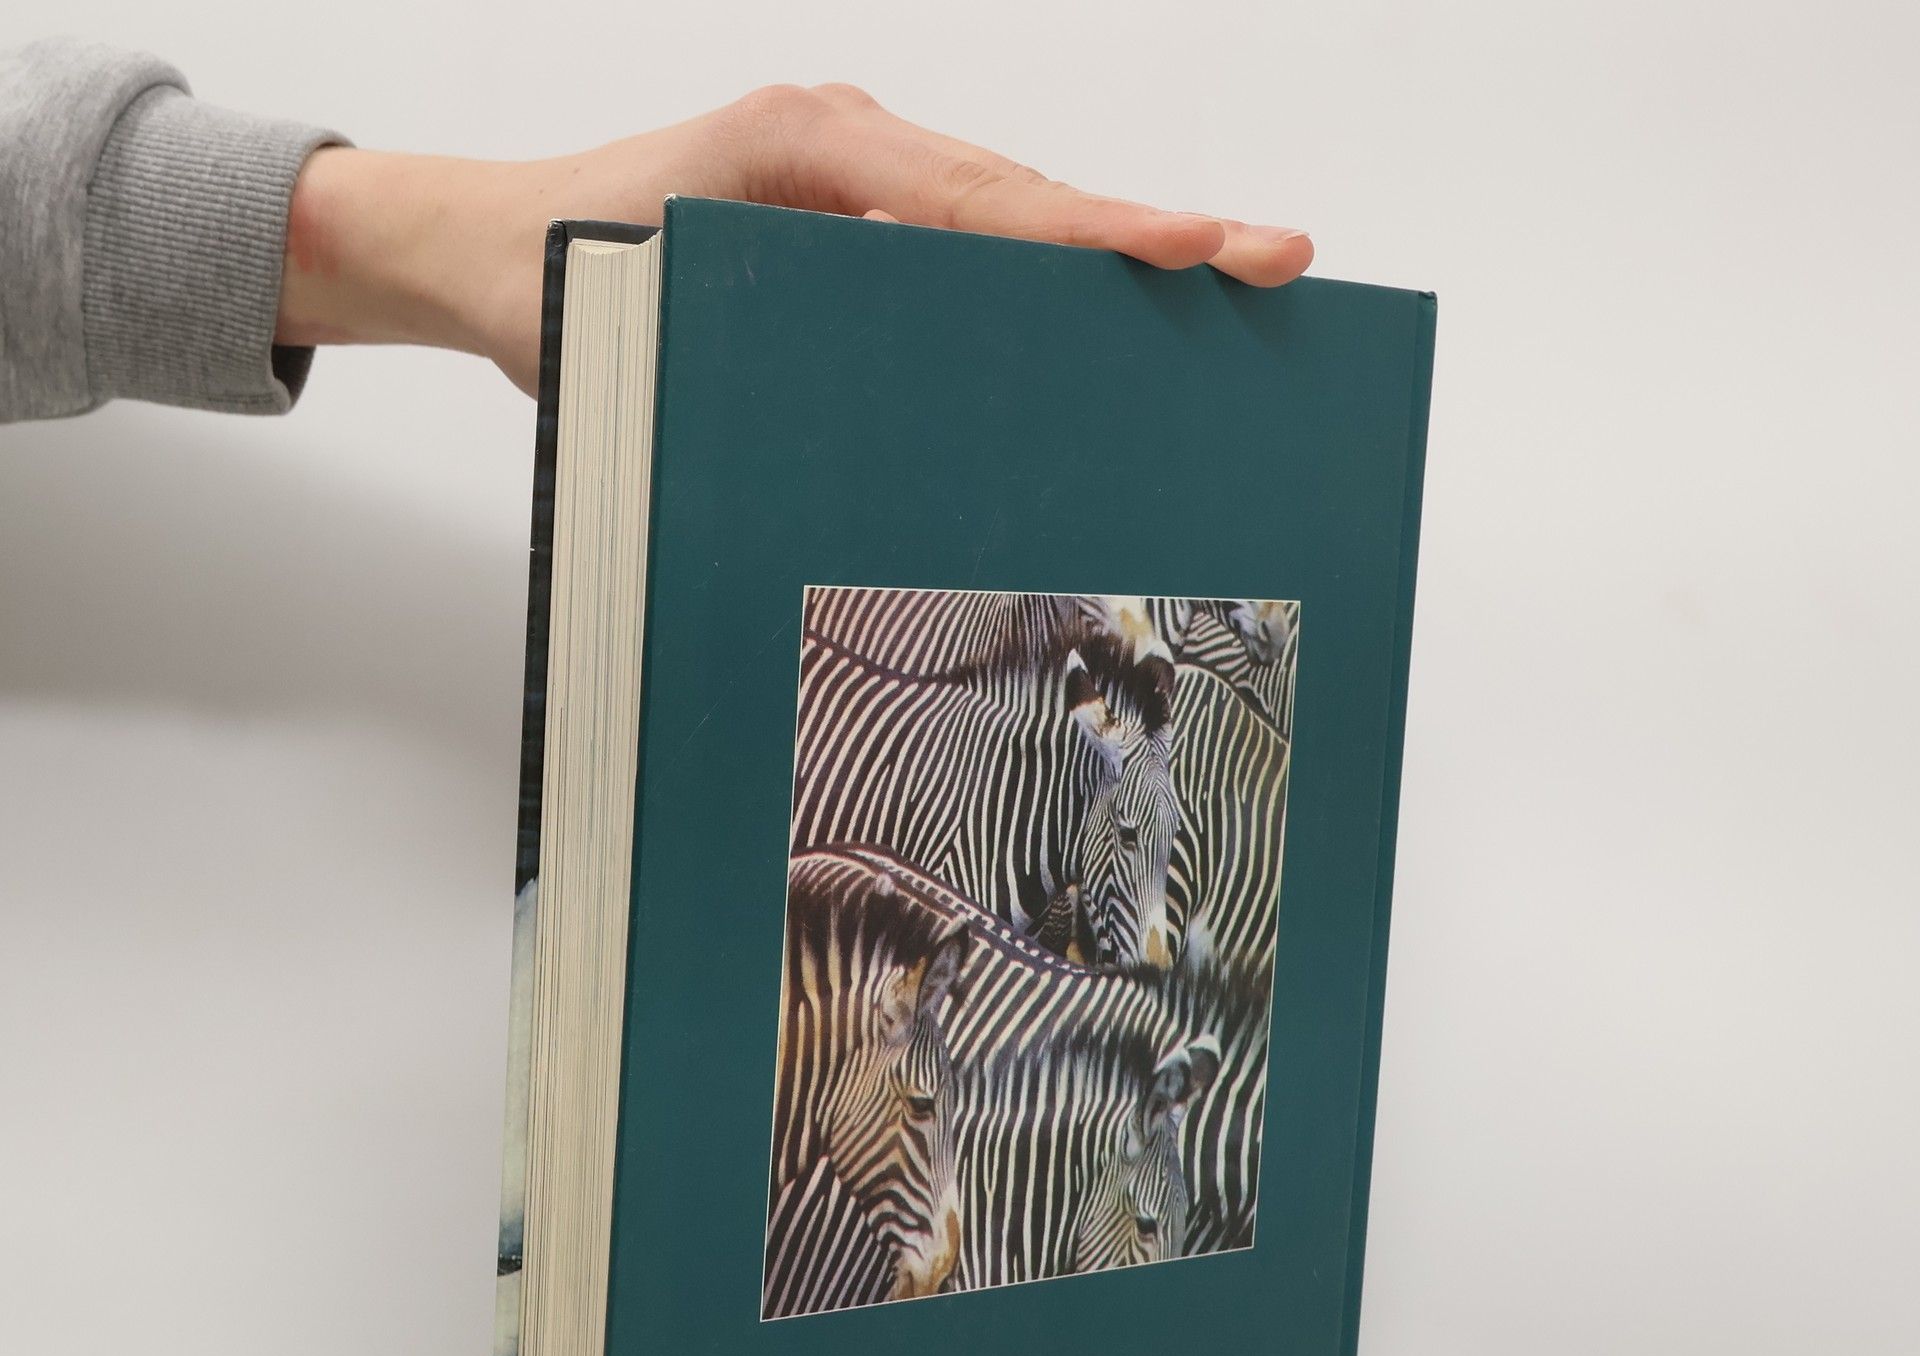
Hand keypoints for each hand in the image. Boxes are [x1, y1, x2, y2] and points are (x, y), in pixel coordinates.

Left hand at [277, 85, 1311, 394]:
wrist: (486, 246)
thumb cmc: (556, 280)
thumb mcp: (643, 318)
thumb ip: (754, 344)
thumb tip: (876, 412)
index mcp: (803, 150)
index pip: (975, 199)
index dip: (1085, 233)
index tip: (1183, 250)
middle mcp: (845, 140)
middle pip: (1023, 194)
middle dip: (1150, 231)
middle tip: (1272, 254)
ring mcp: (857, 170)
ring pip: (1010, 210)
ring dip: (1117, 249)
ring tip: (1234, 275)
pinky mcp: (857, 210)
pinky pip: (970, 237)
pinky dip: (1048, 268)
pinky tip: (1122, 307)